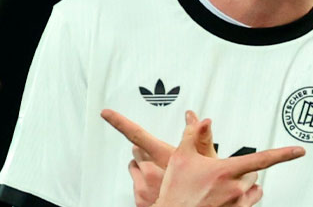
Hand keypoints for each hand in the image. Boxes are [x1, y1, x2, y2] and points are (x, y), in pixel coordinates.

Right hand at [101, 109, 305, 206]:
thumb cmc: (176, 192)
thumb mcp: (181, 157)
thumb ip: (194, 135)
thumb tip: (203, 121)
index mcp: (225, 171)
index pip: (263, 159)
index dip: (284, 154)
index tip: (299, 151)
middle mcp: (235, 190)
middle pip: (254, 174)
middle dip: (243, 171)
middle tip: (222, 174)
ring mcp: (237, 206)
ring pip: (253, 190)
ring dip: (244, 187)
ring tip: (223, 188)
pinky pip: (248, 205)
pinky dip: (240, 200)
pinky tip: (224, 199)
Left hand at [102, 110, 218, 206]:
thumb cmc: (201, 189)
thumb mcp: (206, 159)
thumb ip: (199, 134)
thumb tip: (192, 116)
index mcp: (164, 157)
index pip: (137, 134)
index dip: (119, 122)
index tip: (107, 113)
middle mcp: (150, 171)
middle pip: (137, 150)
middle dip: (147, 150)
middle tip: (162, 157)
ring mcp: (142, 187)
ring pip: (135, 167)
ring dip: (144, 167)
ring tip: (162, 173)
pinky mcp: (139, 200)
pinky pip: (135, 184)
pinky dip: (143, 182)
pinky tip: (158, 186)